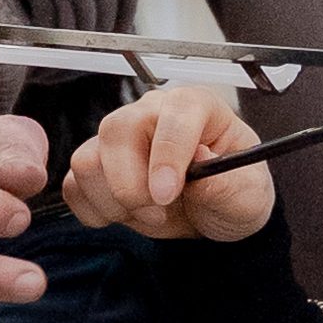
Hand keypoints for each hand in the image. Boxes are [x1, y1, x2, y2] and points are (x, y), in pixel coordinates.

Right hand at [64, 88, 273, 241]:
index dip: (167, 153)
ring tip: (146, 214)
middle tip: (160, 211)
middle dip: (133, 186)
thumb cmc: (234, 192)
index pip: (174, 113)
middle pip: (117, 131)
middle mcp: (152, 113)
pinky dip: (94, 210)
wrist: (214, 216)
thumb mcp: (249, 196)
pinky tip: (124, 216)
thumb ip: (229, 182)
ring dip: (113, 201)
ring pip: (88, 160)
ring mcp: (120, 137)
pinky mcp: (98, 164)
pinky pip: (74, 185)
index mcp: (196, 106)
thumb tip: (200, 161)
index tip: (167, 194)